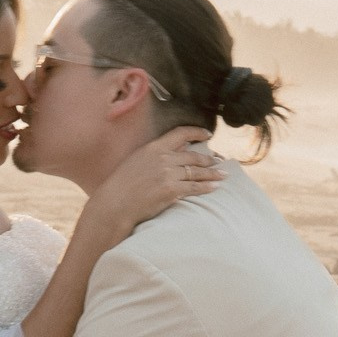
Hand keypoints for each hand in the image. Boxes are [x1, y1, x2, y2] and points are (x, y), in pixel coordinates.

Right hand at [91, 127, 223, 240]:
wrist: (115, 203)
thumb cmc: (121, 185)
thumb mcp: (136, 161)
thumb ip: (155, 155)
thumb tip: (173, 151)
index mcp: (153, 148)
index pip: (180, 134)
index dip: (196, 132)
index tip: (207, 134)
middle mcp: (163, 158)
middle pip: (193, 156)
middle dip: (208, 159)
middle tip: (218, 162)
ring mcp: (168, 174)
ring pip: (196, 171)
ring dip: (212, 173)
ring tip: (222, 175)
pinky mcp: (171, 190)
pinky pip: (193, 187)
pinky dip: (206, 187)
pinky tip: (214, 187)